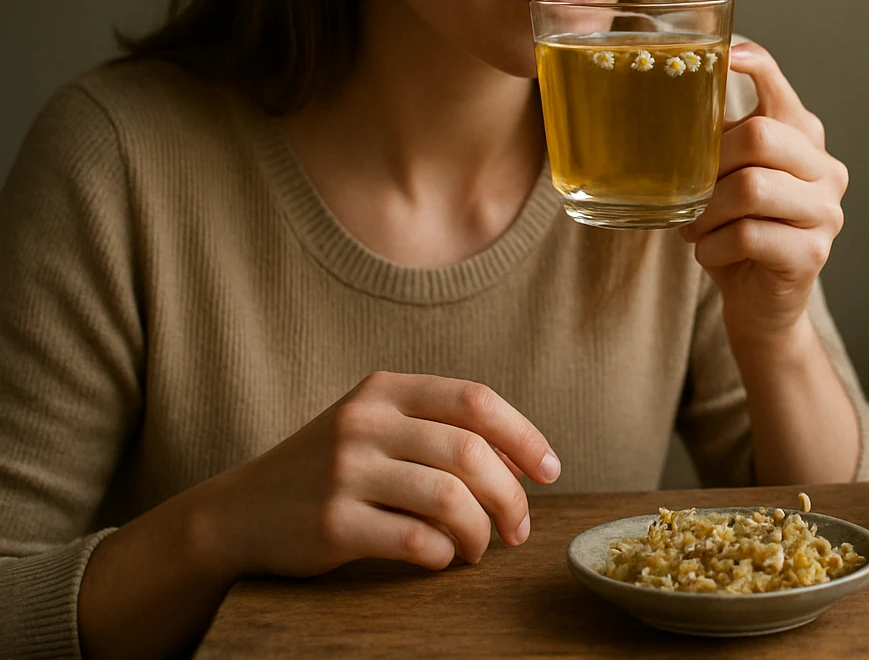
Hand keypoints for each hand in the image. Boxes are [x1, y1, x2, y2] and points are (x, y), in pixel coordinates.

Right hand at [200, 372, 560, 578]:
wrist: (240, 512)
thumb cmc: (328, 470)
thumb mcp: (376, 429)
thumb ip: (439, 432)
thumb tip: (521, 461)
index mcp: (385, 390)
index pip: (476, 400)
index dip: (524, 436)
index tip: (550, 471)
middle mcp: (365, 422)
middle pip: (470, 453)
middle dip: (510, 496)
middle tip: (520, 528)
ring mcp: (345, 471)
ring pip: (449, 497)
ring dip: (480, 531)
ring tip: (479, 547)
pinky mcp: (332, 523)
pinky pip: (416, 539)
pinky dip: (443, 553)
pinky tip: (442, 558)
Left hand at [680, 41, 848, 339]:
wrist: (761, 303)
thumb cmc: (739, 232)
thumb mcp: (728, 181)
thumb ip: (718, 143)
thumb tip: (669, 101)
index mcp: (805, 141)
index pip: (781, 90)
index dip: (756, 65)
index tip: (726, 56)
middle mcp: (826, 171)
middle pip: (761, 136)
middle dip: (711, 162)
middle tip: (691, 189)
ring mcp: (826, 213)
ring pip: (751, 188)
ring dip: (707, 211)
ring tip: (695, 226)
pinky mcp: (812, 253)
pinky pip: (748, 235)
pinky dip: (713, 246)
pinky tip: (710, 252)